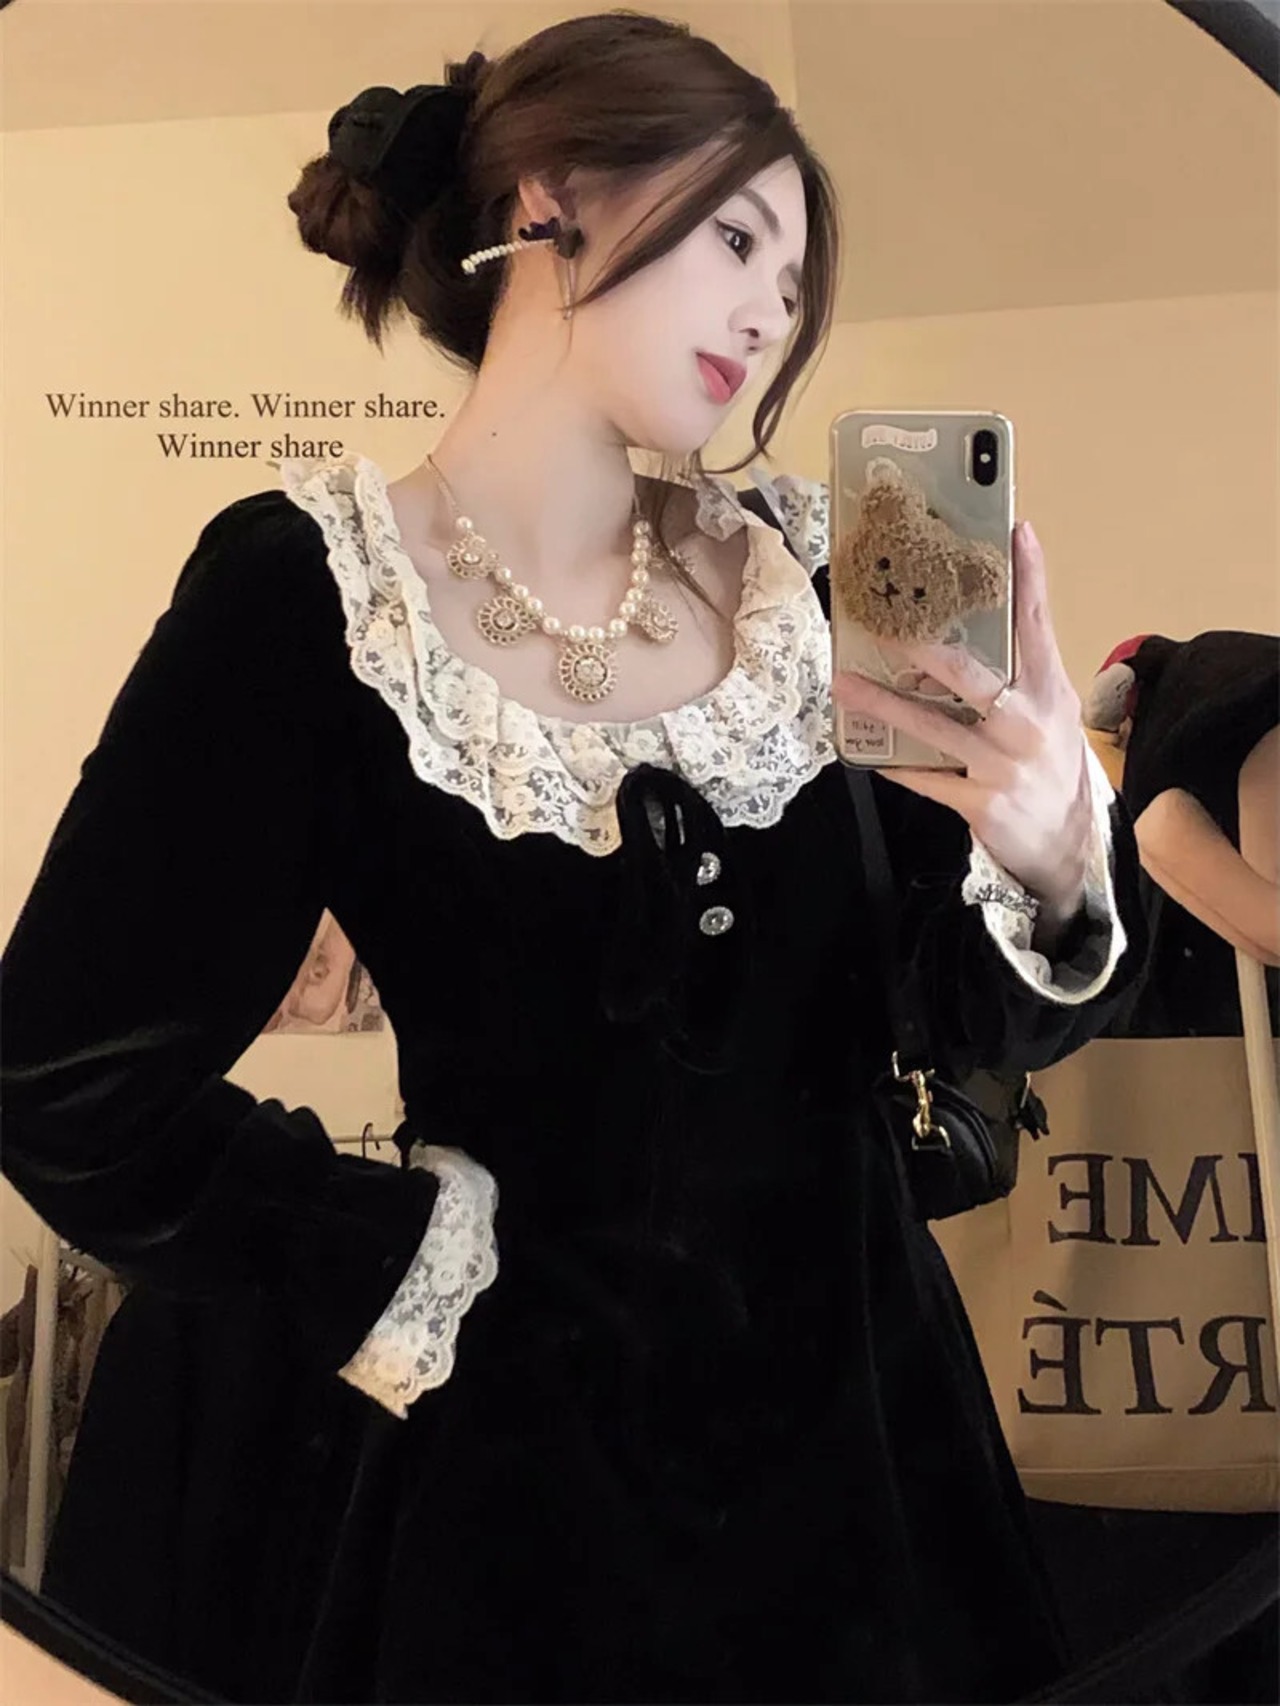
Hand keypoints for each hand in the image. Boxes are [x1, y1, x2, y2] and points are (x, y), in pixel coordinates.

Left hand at [832, 521, 1091, 913]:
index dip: (1029, 577)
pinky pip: (925, 777)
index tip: (1016, 532)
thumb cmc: (1049, 763)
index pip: (1037, 624)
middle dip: (921, 644)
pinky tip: (868, 755)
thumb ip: (1023, 670)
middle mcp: (1025, 723)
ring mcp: (1000, 764)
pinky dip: (896, 764)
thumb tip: (981, 619)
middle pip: (968, 673)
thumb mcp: (1049, 710)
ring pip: (932, 726)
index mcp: (1048, 692)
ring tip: (844, 684)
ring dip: (883, 704)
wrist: (1067, 842)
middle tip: (882, 619)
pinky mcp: (979, 802)